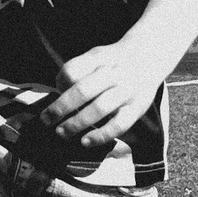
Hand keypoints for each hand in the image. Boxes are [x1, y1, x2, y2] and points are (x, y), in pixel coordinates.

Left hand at [40, 41, 160, 150]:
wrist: (150, 56)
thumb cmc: (114, 61)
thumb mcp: (96, 55)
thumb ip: (78, 69)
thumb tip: (59, 90)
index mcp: (100, 58)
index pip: (73, 70)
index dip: (59, 83)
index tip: (54, 92)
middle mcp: (114, 73)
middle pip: (83, 90)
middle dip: (60, 108)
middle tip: (46, 120)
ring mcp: (127, 91)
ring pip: (99, 108)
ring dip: (77, 123)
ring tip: (61, 132)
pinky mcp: (137, 108)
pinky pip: (118, 125)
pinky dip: (101, 135)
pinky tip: (85, 141)